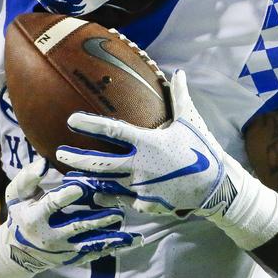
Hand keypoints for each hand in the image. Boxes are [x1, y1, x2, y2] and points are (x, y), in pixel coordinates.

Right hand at [0, 157, 141, 277]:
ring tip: (130, 231)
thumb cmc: (19, 213)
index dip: (66, 196)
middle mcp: (49, 237)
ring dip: (111, 237)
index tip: (81, 187)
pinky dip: (114, 247)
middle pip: (76, 227)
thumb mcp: (16, 195)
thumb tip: (44, 163)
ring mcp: (63, 250)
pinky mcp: (73, 258)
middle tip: (118, 211)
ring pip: (90, 244)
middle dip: (97, 220)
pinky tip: (132, 241)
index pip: (52, 205)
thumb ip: (28, 178)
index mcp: (34, 217)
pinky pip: (95, 254)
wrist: (17, 251)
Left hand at [56, 70, 230, 216]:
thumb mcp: (191, 122)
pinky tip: (97, 196)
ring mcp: (141, 187)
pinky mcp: (146, 204)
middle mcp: (140, 166)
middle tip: (60, 153)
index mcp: (148, 143)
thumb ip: (180, 98)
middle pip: (100, 162)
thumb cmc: (203, 150)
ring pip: (106, 184)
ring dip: (87, 179)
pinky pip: (122, 201)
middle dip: (77, 157)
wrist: (217, 187)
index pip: (112, 131)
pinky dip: (108, 198)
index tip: (72, 120)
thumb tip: (179, 73)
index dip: (89, 125)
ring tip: (71, 175)